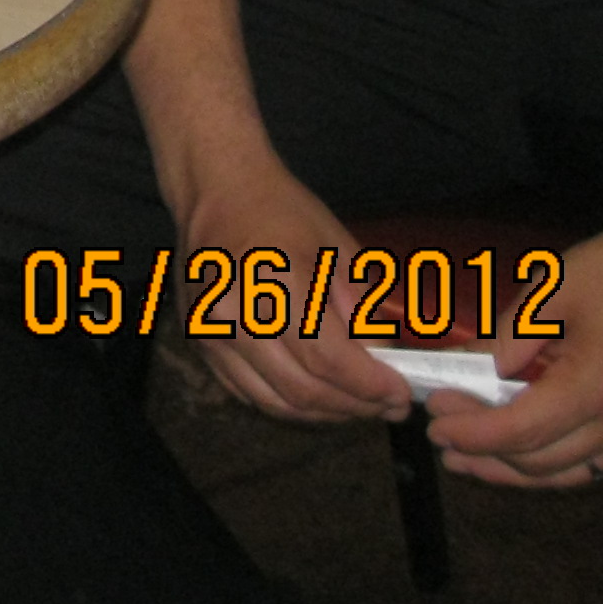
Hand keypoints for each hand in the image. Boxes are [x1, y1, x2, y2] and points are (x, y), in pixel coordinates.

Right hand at [171, 153, 409, 426]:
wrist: (216, 190)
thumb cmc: (282, 211)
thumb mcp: (337, 248)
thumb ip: (361, 309)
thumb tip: (382, 363)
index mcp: (273, 280)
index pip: (327, 358)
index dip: (370, 385)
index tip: (402, 394)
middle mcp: (234, 313)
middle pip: (302, 389)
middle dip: (355, 406)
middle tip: (388, 406)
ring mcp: (210, 333)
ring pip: (276, 402)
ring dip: (326, 413)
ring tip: (358, 405)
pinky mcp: (200, 345)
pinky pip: (251, 394)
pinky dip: (291, 405)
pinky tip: (319, 395)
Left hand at [428, 215, 602, 487]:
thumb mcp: (553, 289)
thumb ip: (507, 337)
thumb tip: (468, 370)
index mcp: (599, 384)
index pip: (521, 429)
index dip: (471, 430)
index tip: (434, 418)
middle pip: (540, 462)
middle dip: (483, 453)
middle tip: (440, 435)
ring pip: (567, 474)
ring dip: (514, 473)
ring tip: (467, 460)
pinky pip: (593, 464)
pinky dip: (550, 466)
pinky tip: (518, 453)